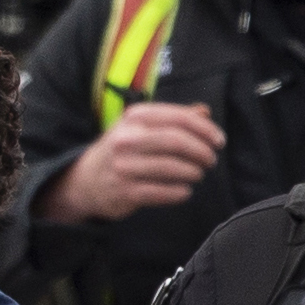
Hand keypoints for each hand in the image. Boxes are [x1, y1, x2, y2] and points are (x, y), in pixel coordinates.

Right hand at [36, 102, 222, 224]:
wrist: (85, 180)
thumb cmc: (123, 150)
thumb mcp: (141, 127)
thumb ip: (173, 119)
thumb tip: (204, 112)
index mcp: (135, 117)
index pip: (178, 118)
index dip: (204, 129)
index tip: (219, 141)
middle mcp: (126, 139)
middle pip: (176, 141)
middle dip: (201, 151)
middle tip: (211, 160)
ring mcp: (124, 166)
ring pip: (171, 168)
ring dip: (193, 172)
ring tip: (198, 174)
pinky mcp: (124, 191)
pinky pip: (161, 192)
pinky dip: (179, 192)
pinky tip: (185, 191)